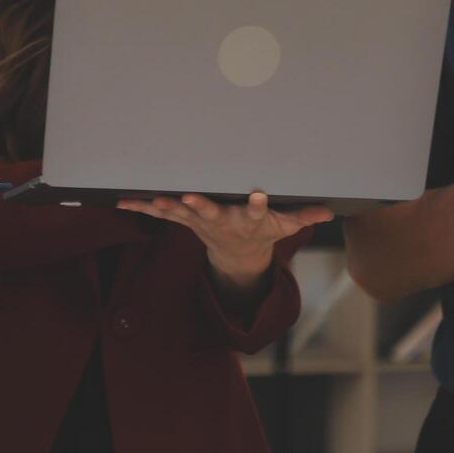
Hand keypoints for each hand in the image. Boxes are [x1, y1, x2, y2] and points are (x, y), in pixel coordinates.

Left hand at [118, 192, 332, 295]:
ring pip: (182, 213)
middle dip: (202, 206)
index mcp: (249, 221)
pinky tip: (123, 202)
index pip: (257, 212)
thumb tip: (330, 212)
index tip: (259, 196)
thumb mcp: (284, 227)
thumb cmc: (261, 231)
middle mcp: (223, 221)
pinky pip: (161, 214)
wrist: (237, 256)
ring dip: (167, 207)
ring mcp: (201, 222)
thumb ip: (303, 217)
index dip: (258, 206)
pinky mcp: (185, 220)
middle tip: (191, 198)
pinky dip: (142, 208)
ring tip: (153, 200)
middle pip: (212, 213)